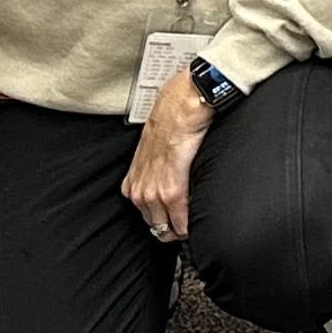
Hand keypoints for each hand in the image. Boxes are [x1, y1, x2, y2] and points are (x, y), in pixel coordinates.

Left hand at [122, 77, 209, 243]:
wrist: (185, 102)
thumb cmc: (174, 116)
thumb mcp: (155, 144)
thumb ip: (157, 164)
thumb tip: (171, 172)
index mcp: (135, 178)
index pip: (144, 213)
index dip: (162, 221)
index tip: (175, 223)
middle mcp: (140, 187)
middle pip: (153, 224)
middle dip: (170, 230)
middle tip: (186, 228)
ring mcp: (154, 190)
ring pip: (165, 226)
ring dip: (179, 230)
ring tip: (193, 228)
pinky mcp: (172, 188)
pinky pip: (180, 219)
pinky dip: (188, 224)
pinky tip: (196, 223)